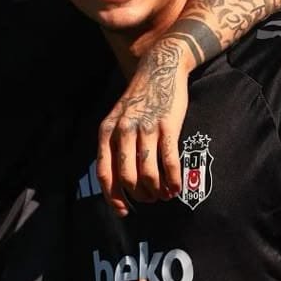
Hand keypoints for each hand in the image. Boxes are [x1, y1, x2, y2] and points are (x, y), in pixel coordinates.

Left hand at [98, 49, 188, 215]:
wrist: (160, 69)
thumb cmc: (139, 101)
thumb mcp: (117, 119)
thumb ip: (113, 145)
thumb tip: (116, 182)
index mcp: (107, 132)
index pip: (105, 173)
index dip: (114, 197)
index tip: (124, 211)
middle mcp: (123, 131)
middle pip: (127, 177)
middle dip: (139, 195)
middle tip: (149, 200)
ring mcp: (146, 128)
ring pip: (148, 173)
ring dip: (156, 190)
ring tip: (163, 195)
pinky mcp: (167, 126)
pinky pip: (169, 161)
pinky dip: (172, 180)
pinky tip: (176, 188)